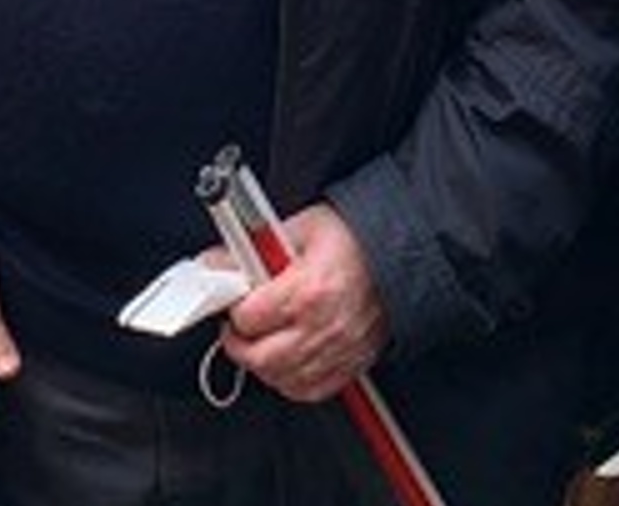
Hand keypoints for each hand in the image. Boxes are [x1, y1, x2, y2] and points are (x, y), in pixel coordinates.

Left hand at [218, 203, 386, 403]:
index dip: (234, 307)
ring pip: (279, 378)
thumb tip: (216, 261)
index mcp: (307, 291)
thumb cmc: (357, 241)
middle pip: (258, 357)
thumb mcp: (301, 228)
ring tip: (261, 342)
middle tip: (239, 328)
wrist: (403, 255)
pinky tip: (286, 361)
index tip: (236, 300)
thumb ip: (253, 247)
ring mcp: (337, 350)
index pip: (247, 317)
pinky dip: (290, 381)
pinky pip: (308, 391)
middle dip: (239, 343)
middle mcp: (322, 327)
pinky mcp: (350, 364)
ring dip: (262, 363)